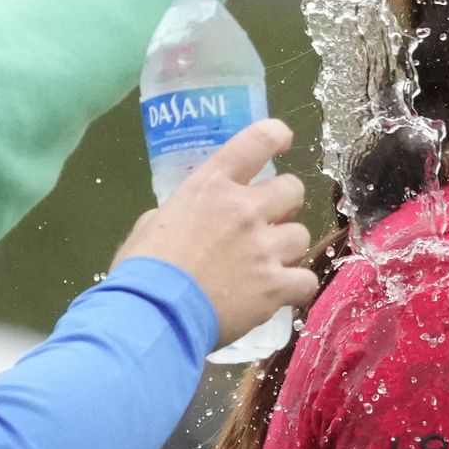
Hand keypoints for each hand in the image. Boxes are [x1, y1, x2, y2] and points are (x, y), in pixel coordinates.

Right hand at [117, 119, 316, 350]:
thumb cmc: (141, 270)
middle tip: (270, 220)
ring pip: (302, 235)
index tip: (283, 139)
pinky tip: (282, 293)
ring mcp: (263, 247)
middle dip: (285, 203)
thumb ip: (182, 213)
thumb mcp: (152, 225)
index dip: (276, 135)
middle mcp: (244, 209)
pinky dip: (297, 287)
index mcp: (210, 186)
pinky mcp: (275, 285)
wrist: (152, 314)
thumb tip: (192, 221)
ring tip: (269, 264)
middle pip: (292, 189)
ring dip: (288, 248)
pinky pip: (306, 280)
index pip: (257, 140)